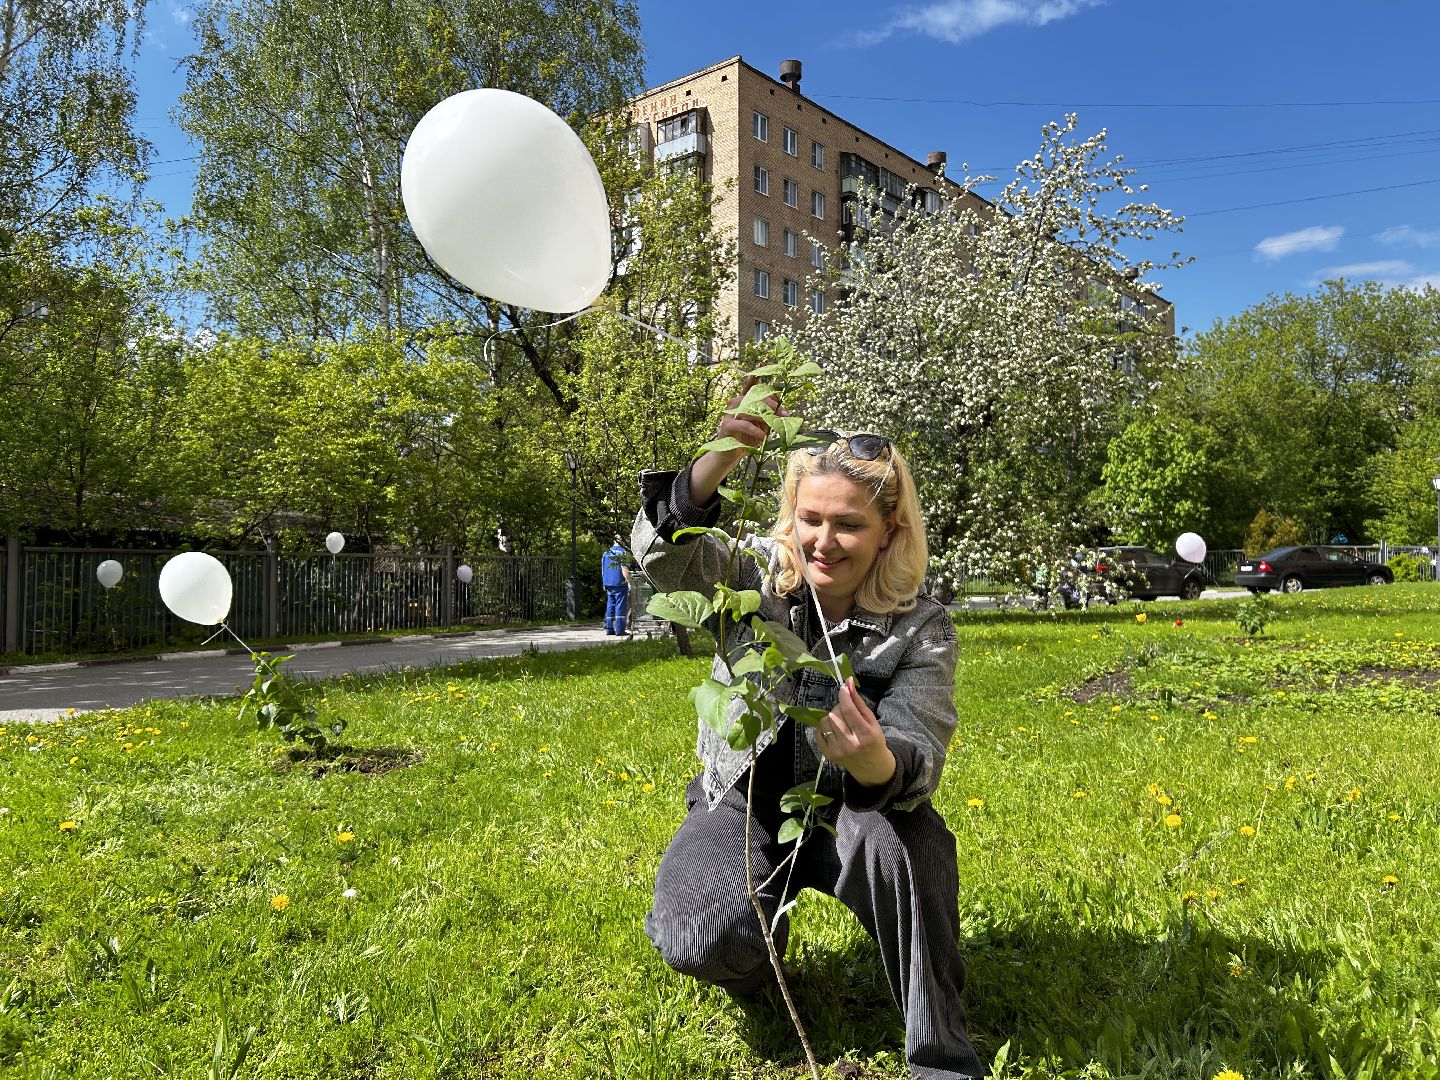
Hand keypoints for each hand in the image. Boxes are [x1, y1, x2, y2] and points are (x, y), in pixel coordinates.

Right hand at [691, 376, 786, 502]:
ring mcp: (729, 413)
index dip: (755, 375)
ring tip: (775, 423)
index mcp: (743, 401)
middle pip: (753, 396)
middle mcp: (735, 404)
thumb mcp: (761, 426)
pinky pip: (743, 424)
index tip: (762, 361)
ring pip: (748, 408)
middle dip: (770, 403)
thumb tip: (783, 413)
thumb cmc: (747, 438)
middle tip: (783, 412)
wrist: (731, 454)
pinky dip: (754, 429)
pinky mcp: (726, 425)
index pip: (749, 385)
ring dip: (764, 415)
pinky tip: (762, 435)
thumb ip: (768, 417)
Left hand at [817, 678, 895, 787]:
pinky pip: (819, 732)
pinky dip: (825, 726)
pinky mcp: (828, 755)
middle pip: (835, 714)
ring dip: (832, 716)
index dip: (844, 696)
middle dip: (839, 707)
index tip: (843, 687)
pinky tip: (834, 729)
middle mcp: (850, 744)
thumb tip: (848, 682)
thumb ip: (858, 702)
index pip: (849, 711)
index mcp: (865, 735)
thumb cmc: (874, 740)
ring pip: (825, 721)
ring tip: (841, 721)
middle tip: (846, 710)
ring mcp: (837, 750)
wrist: (871, 766)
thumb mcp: (872, 721)